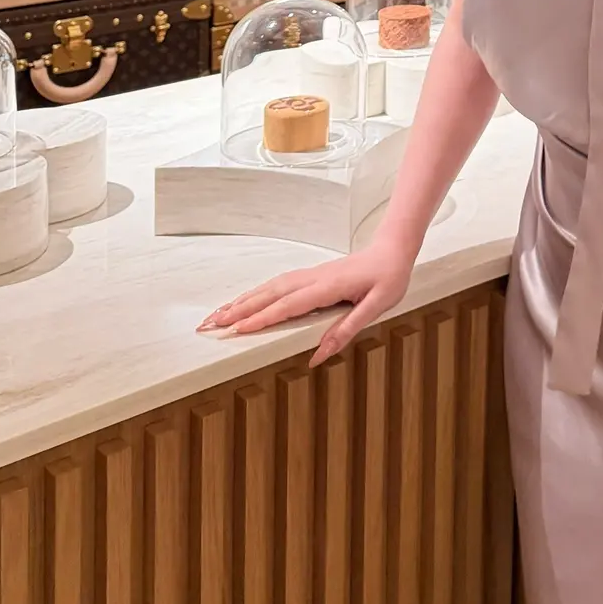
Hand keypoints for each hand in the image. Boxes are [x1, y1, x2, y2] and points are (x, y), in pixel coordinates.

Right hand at [197, 234, 415, 365]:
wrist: (393, 249)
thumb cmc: (389, 277)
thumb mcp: (378, 306)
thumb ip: (347, 328)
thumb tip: (319, 355)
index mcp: (328, 286)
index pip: (288, 305)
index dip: (262, 318)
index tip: (237, 330)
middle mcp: (313, 279)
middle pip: (269, 294)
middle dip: (238, 310)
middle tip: (209, 325)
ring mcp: (309, 275)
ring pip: (268, 288)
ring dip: (241, 301)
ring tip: (216, 315)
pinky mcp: (309, 276)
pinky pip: (276, 285)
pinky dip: (255, 294)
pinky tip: (243, 302)